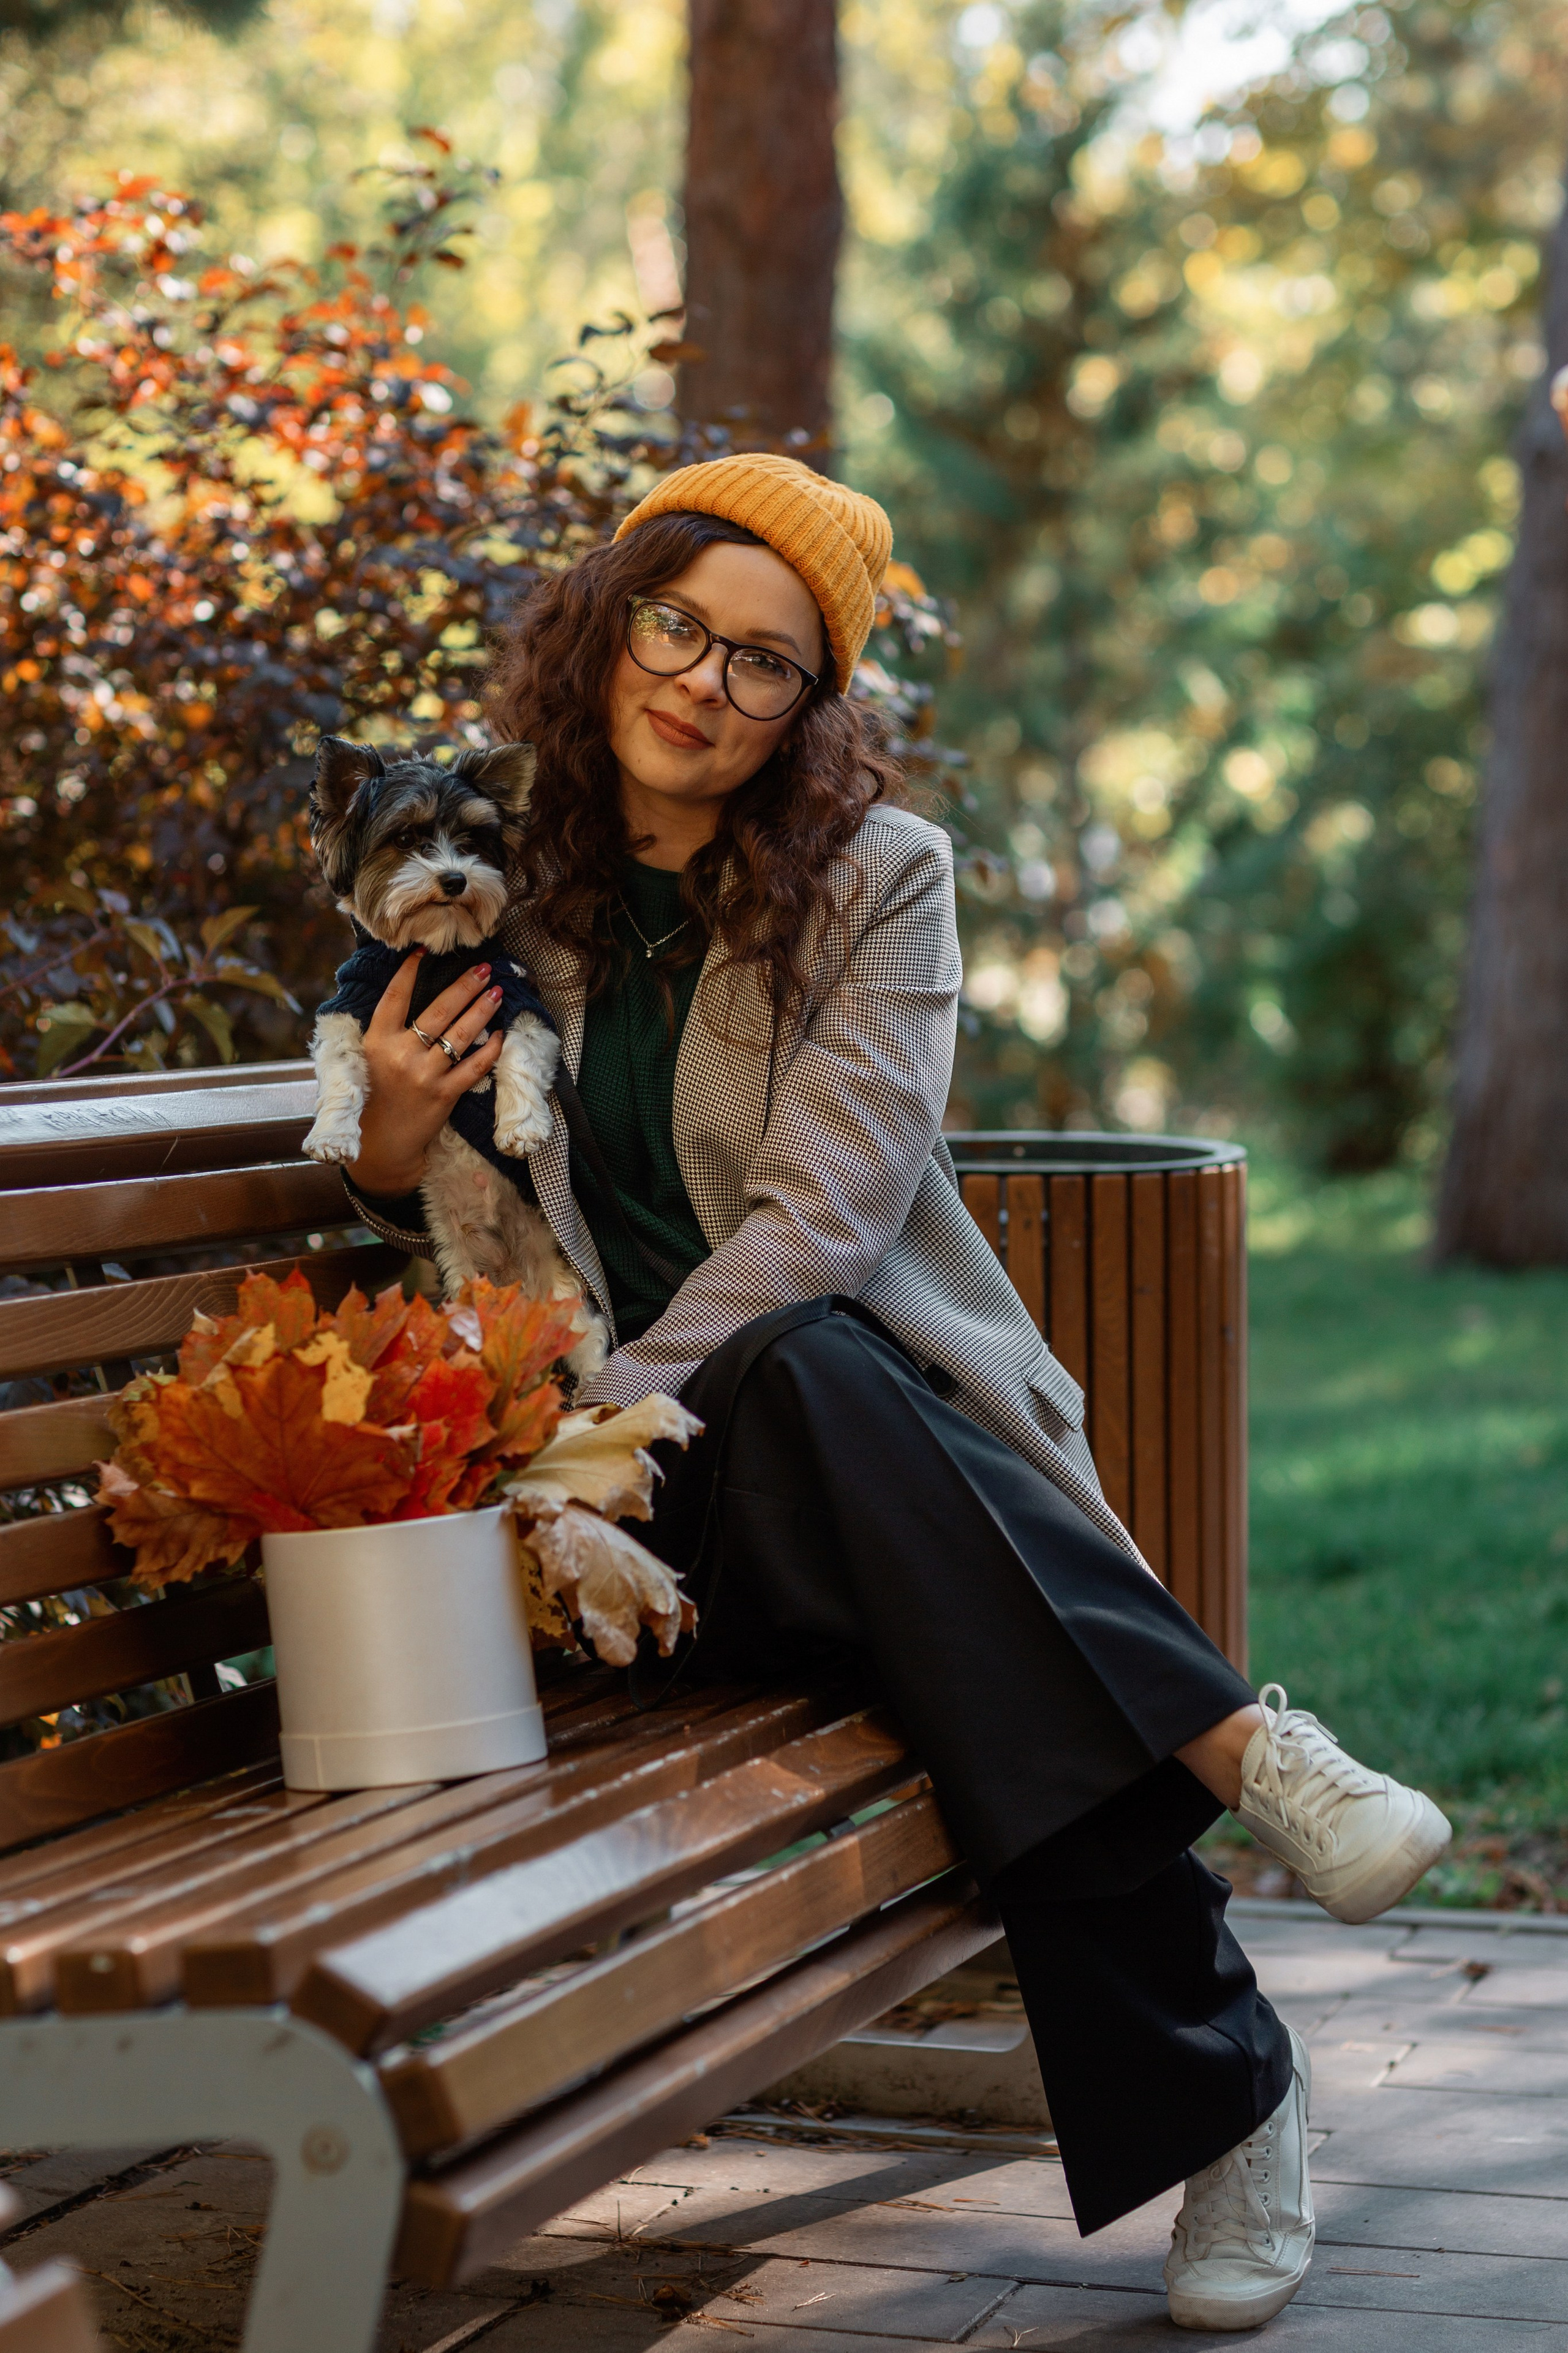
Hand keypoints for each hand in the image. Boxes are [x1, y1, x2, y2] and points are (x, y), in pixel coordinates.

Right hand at [345, 953, 505, 1194]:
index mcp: (377, 1041)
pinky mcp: (444, 1095)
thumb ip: (383, 1031)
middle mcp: (401, 1054)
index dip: (409, 972)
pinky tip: (501, 1035)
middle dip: (464, 985)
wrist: (379, 1146)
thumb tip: (400, 995)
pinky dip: (490, 1050)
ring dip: (482, 1010)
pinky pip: (474, 1067)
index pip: (395, 997)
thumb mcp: (366, 1060)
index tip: (424, 950)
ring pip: (460, 1034)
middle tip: (483, 968)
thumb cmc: (373, 1098)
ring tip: (496, 992)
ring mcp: (424, 1075)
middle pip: (438, 1010)